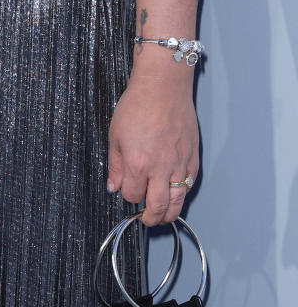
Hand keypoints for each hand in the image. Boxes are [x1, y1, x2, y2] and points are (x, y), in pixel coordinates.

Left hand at [107, 52, 198, 225]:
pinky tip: (175, 192)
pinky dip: (182, 193)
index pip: (132, 195)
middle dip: (151, 218)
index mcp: (138, 163)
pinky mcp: (193, 158)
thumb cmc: (137, 105)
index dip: (128, 196)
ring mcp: (180, 164)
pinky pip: (190, 185)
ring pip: (177, 201)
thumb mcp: (115, 135)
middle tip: (147, 219)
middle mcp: (161, 168)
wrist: (163, 87)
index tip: (127, 190)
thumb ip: (115, 165)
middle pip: (158, 208)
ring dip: (169, 212)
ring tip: (162, 214)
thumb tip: (114, 187)